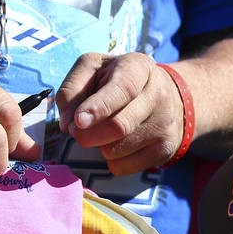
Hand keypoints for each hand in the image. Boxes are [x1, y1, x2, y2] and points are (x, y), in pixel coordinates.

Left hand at [56, 52, 184, 173]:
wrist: (165, 94)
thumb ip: (72, 90)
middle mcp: (157, 94)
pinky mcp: (165, 148)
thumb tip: (67, 123)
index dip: (99, 107)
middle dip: (89, 134)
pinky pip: (124, 166)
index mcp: (138, 68)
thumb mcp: (93, 69)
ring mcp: (164, 124)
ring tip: (102, 132)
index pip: (123, 89)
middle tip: (76, 133)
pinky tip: (116, 145)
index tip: (78, 121)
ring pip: (118, 149)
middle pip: (120, 125)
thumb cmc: (119, 80)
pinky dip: (111, 160)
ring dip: (99, 146)